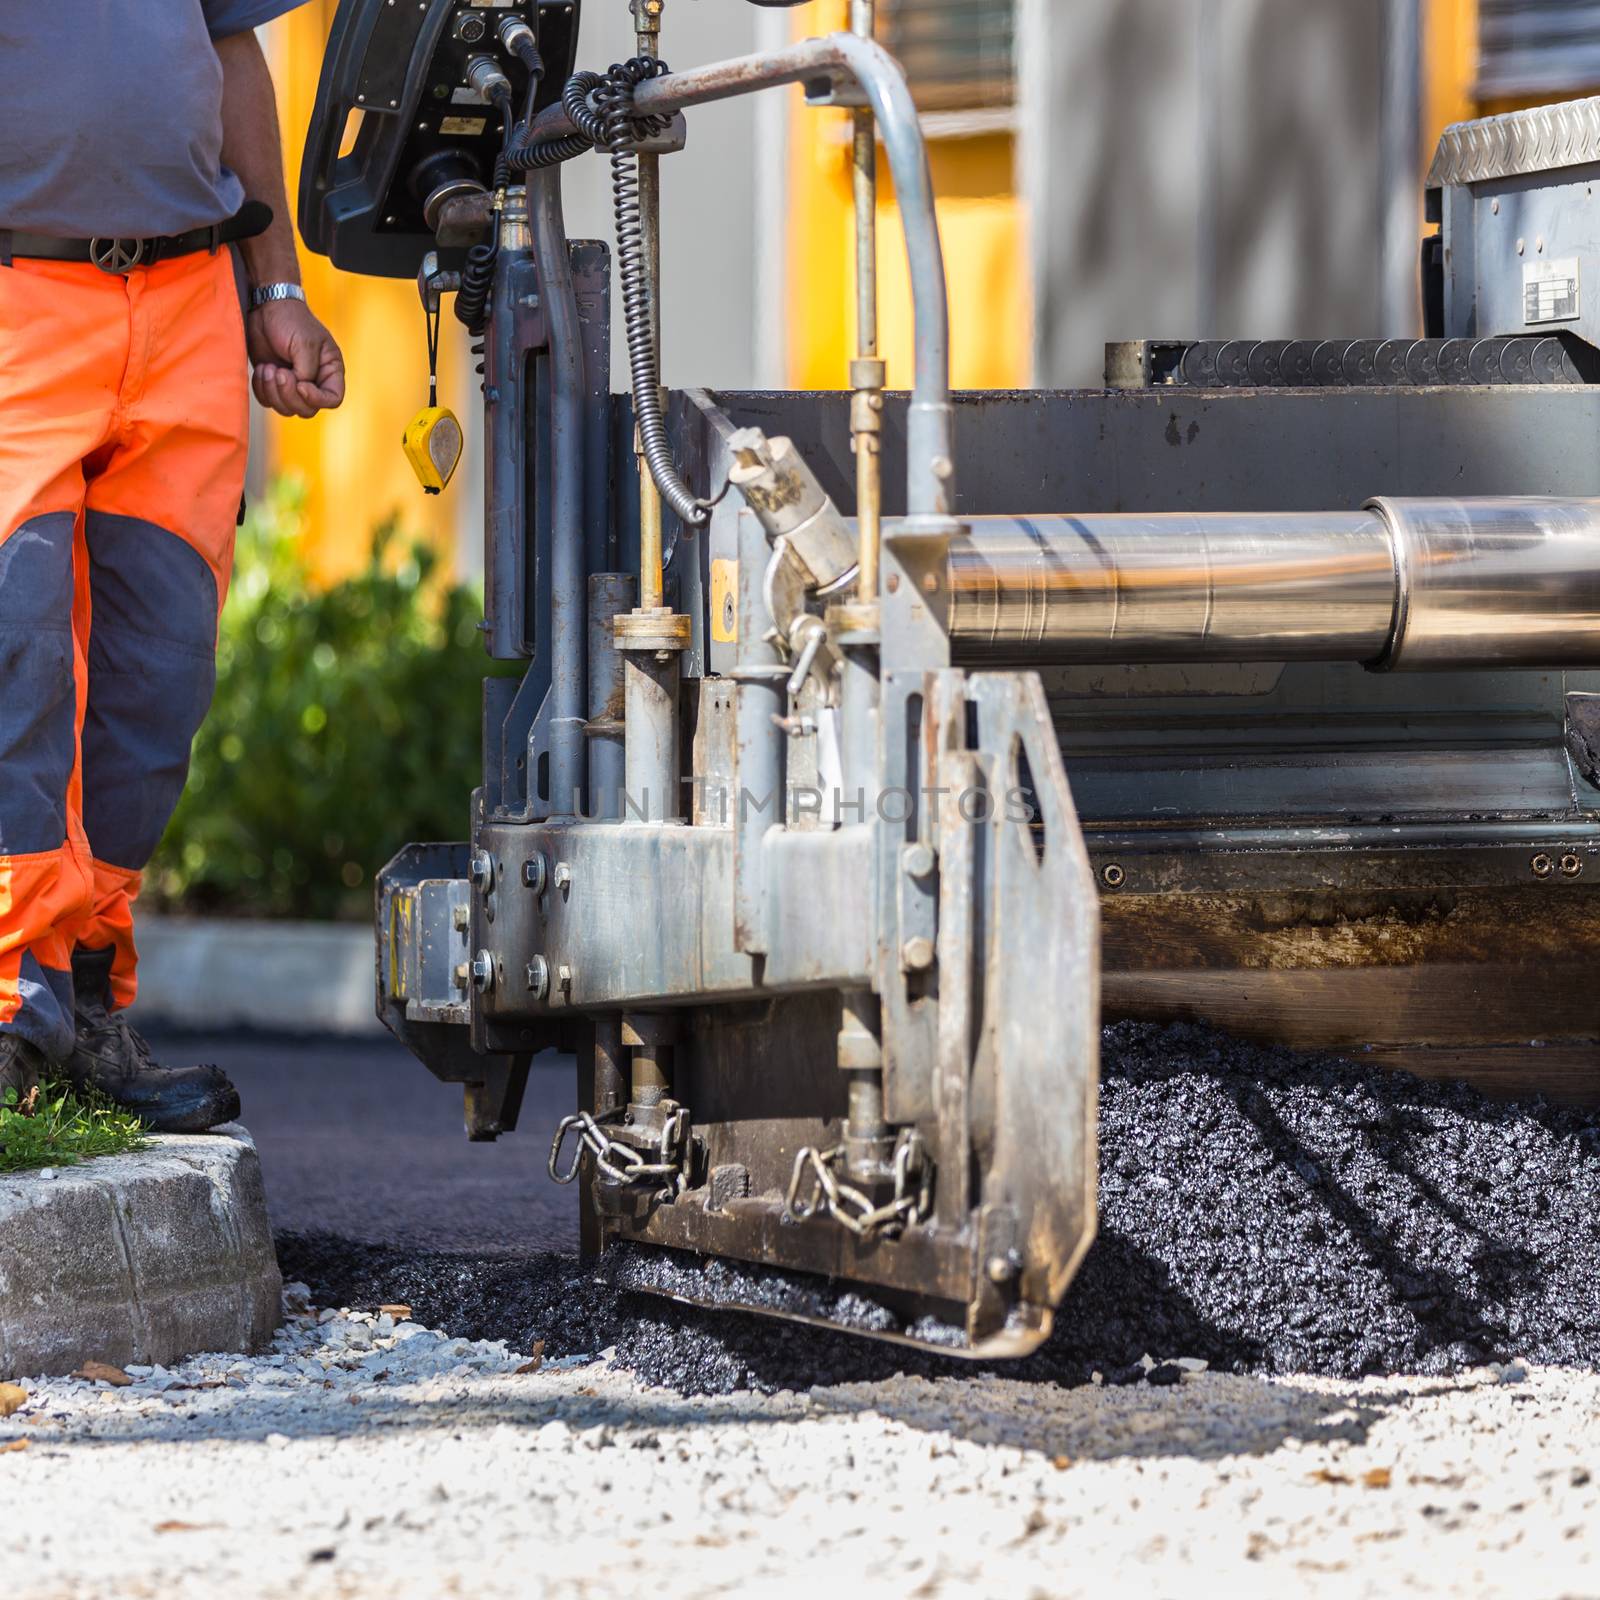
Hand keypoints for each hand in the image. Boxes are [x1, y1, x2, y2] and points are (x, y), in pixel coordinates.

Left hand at [246, 297, 345, 417]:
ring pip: (286, 408)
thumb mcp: (305, 344)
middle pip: (307, 409)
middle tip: (278, 371)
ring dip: (273, 391)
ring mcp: (293, 385)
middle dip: (289, 394)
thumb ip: (306, 371)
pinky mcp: (273, 384)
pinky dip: (262, 389)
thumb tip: (300, 389)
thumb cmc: (291, 320)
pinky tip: (262, 369)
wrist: (266, 307)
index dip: (317, 399)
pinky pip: (268, 402)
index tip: (301, 384)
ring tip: (268, 367)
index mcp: (329, 371)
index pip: (333, 399)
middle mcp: (314, 382)